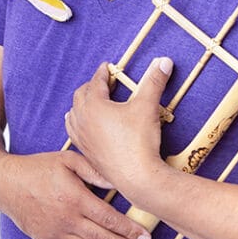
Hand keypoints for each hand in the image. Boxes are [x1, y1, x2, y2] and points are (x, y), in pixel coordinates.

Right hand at [0, 151, 151, 238]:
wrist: (5, 183)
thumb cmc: (39, 167)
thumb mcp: (68, 159)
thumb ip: (94, 169)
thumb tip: (118, 180)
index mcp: (75, 199)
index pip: (109, 219)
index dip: (129, 230)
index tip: (146, 236)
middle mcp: (67, 220)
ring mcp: (56, 234)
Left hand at [66, 58, 173, 192]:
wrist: (137, 176)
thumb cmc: (139, 141)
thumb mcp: (148, 106)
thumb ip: (154, 81)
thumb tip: (164, 61)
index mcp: (94, 106)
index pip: (95, 82)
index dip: (103, 73)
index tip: (107, 67)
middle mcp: (83, 121)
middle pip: (80, 96)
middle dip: (91, 86)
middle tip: (103, 83)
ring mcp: (82, 138)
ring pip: (73, 115)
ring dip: (80, 105)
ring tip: (89, 102)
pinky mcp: (86, 153)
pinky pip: (74, 133)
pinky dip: (78, 124)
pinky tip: (86, 127)